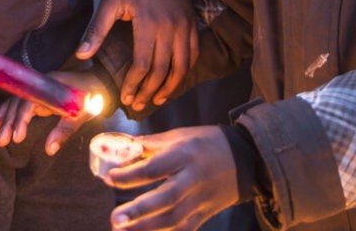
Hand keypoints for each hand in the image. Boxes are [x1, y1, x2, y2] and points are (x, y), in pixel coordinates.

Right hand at [0, 69, 109, 154]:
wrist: (97, 83)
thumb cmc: (92, 97)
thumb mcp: (82, 114)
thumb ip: (65, 130)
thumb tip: (49, 150)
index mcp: (50, 85)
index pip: (30, 101)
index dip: (21, 119)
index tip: (17, 137)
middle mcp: (39, 85)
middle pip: (18, 102)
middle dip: (7, 121)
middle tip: (1, 141)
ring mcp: (36, 90)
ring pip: (14, 103)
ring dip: (2, 117)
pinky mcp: (35, 96)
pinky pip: (17, 105)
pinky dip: (5, 115)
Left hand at [77, 0, 196, 109]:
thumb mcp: (110, 2)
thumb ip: (97, 29)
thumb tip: (81, 55)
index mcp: (148, 23)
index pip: (143, 64)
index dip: (133, 84)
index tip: (125, 97)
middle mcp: (170, 27)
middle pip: (162, 70)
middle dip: (149, 91)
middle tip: (137, 104)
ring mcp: (184, 27)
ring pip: (182, 67)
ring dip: (170, 87)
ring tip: (157, 99)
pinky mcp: (192, 25)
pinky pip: (193, 54)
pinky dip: (185, 71)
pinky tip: (174, 80)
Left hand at [107, 126, 238, 230]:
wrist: (246, 160)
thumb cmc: (208, 143)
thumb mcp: (181, 135)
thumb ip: (151, 144)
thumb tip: (123, 146)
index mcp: (185, 155)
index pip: (155, 167)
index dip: (131, 175)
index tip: (109, 178)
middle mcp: (193, 179)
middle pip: (165, 198)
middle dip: (139, 211)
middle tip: (115, 219)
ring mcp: (201, 200)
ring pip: (174, 219)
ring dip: (147, 228)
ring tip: (122, 230)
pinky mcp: (205, 214)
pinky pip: (184, 229)